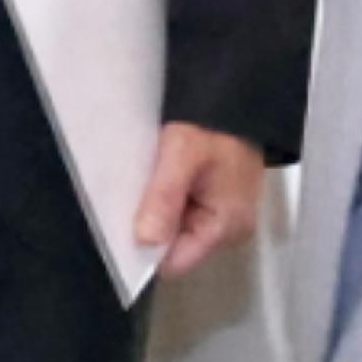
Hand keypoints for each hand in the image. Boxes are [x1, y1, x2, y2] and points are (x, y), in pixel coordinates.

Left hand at [133, 122, 264, 280]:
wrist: (235, 99)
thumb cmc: (214, 125)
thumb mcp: (182, 155)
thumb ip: (164, 198)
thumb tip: (145, 240)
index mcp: (227, 226)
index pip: (176, 262)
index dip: (148, 248)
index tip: (127, 224)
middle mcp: (230, 230)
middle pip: (177, 247)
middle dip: (154, 226)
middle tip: (142, 193)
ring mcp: (225, 218)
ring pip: (178, 230)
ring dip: (161, 211)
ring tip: (154, 181)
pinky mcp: (217, 203)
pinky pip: (185, 213)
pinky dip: (170, 200)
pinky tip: (164, 180)